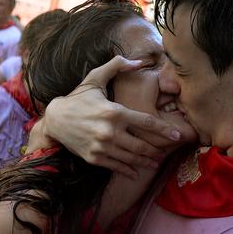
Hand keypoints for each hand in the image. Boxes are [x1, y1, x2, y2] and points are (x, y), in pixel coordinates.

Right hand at [43, 56, 183, 176]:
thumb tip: (139, 61)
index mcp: (114, 111)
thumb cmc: (77, 98)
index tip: (177, 134)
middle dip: (156, 151)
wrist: (55, 119)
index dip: (163, 129)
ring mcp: (101, 146)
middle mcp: (109, 131)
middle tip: (166, 153)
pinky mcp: (94, 157)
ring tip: (155, 163)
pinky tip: (136, 172)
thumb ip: (116, 66)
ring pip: (131, 158)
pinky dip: (128, 170)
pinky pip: (116, 166)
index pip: (145, 122)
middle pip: (141, 145)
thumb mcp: (94, 78)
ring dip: (145, 162)